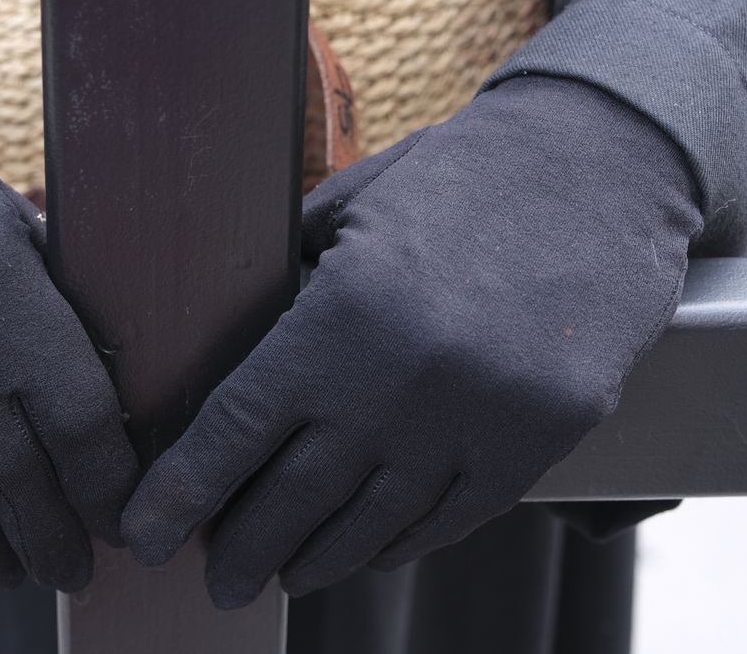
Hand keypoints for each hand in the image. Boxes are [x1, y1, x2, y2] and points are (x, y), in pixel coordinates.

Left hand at [121, 77, 702, 607]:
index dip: (181, 493)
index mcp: (341, 317)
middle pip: (295, 498)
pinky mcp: (538, 441)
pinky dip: (400, 544)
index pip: (235, 431)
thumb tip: (235, 340)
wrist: (604, 167)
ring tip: (283, 577)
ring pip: (373, 525)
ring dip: (317, 560)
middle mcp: (400, 385)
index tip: (142, 535)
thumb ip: (291, 277)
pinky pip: (452, 519)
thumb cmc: (467, 175)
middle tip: (215, 578)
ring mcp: (475, 422)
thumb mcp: (356, 207)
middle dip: (242, 548)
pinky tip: (369, 553)